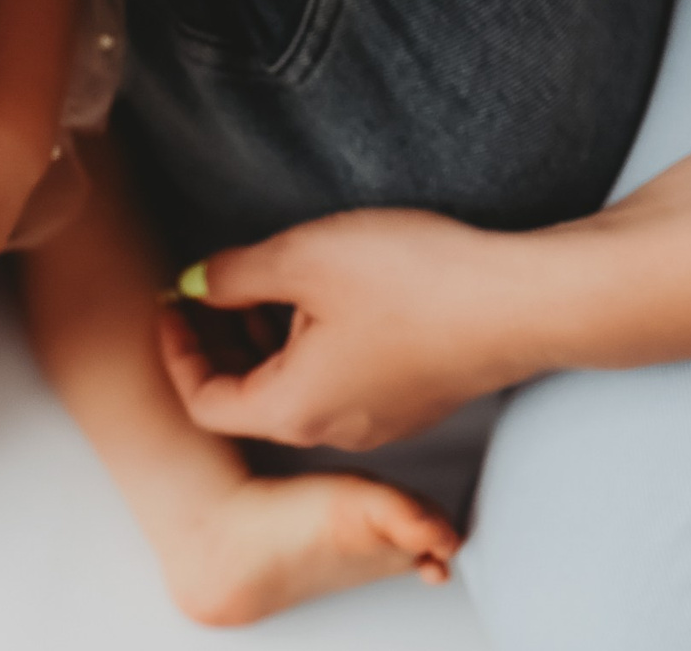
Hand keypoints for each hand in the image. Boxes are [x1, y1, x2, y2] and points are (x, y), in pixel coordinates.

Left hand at [159, 209, 543, 451]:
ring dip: (264, 341)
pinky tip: (322, 294)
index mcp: (292, 409)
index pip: (204, 403)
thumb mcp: (301, 259)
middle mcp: (331, 430)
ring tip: (260, 281)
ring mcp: (377, 420)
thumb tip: (198, 283)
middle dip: (218, 344)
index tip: (170, 300)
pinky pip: (338, 384)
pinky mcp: (412, 400)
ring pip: (294, 390)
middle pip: (247, 401)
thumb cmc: (410, 282)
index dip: (176, 350)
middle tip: (207, 286)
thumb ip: (235, 274)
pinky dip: (307, 346)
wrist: (520, 301)